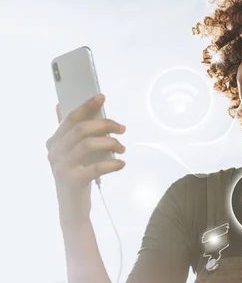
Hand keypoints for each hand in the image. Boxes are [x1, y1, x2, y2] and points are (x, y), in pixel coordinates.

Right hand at [46, 94, 126, 224]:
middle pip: (81, 129)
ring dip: (110, 143)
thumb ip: (71, 133)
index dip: (87, 106)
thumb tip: (60, 106)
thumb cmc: (77, 175)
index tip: (102, 97)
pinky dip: (112, 163)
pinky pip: (95, 167)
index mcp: (54, 142)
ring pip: (88, 144)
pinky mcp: (72, 181)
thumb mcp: (72, 153)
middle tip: (122, 128)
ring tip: (123, 148)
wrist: (72, 209)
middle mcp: (54, 153)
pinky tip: (121, 163)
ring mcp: (61, 167)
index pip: (70, 118)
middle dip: (105, 124)